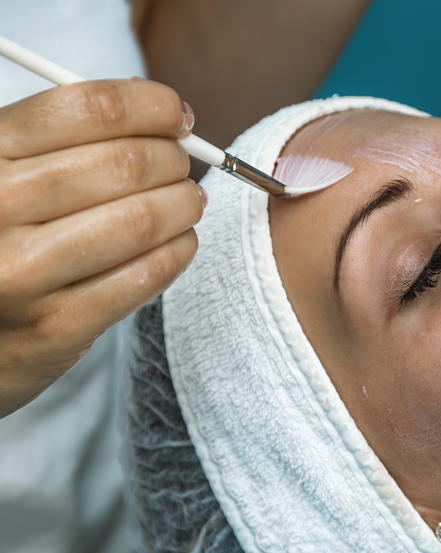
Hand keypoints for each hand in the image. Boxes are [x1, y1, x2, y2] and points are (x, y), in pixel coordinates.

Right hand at [0, 78, 204, 417]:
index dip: (150, 105)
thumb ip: (66, 134)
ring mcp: (23, 272)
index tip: (175, 114)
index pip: (87, 108)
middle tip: (181, 164)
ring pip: (141, 219)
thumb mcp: (4, 169)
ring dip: (183, 204)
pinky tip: (180, 241)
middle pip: (125, 162)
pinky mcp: (56, 326)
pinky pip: (145, 276)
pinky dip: (179, 250)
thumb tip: (160, 109)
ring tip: (189, 201)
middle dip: (173, 158)